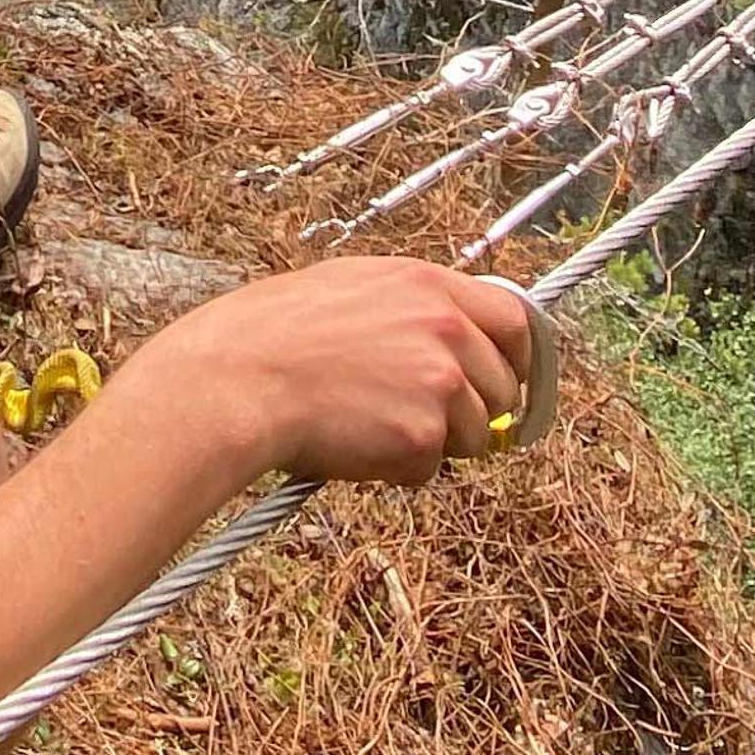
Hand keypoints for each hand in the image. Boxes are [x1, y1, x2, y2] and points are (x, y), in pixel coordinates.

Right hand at [121, 254, 530, 492]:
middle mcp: (445, 329)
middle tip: (434, 423)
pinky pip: (431, 467)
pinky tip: (354, 446)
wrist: (236, 380)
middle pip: (504, 386)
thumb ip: (411, 306)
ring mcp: (439, 383)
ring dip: (435, 444)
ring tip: (371, 428)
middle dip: (479, 412)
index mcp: (428, 285)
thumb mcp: (349, 287)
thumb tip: (451, 335)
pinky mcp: (422, 435)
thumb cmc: (271, 333)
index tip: (509, 379)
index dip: (518, 357)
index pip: (515, 320)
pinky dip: (399, 470)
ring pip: (474, 434)